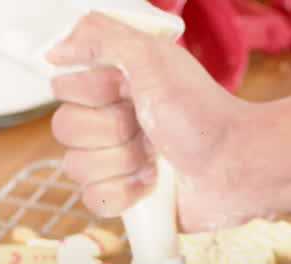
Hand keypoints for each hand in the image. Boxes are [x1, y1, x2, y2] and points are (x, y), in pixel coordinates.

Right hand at [46, 12, 257, 231]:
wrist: (235, 166)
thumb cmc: (201, 113)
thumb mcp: (152, 58)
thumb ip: (101, 36)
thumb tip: (55, 51)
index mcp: (113, 85)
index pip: (63, 89)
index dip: (94, 94)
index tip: (129, 92)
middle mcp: (111, 120)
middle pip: (64, 129)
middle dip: (112, 132)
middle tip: (148, 129)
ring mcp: (115, 160)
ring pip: (75, 167)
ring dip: (121, 163)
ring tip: (155, 158)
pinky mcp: (123, 196)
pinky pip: (91, 200)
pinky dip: (123, 194)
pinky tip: (151, 186)